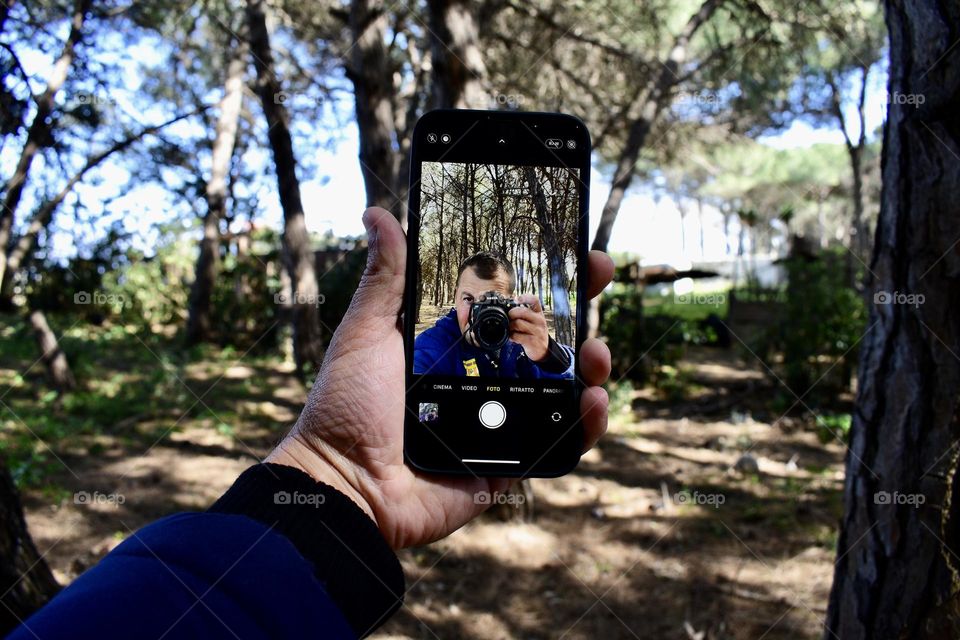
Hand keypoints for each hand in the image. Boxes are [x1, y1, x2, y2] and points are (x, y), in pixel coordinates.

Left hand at [266, 207, 614, 548]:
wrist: (345, 487)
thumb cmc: (347, 408)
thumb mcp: (366, 334)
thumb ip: (385, 279)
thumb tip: (378, 213)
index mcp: (454, 343)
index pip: (509, 301)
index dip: (542, 276)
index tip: (571, 246)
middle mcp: (484, 376)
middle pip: (547, 338)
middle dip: (580, 306)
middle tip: (599, 275)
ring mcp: (503, 419)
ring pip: (563, 386)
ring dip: (590, 363)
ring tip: (595, 352)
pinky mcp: (512, 460)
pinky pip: (560, 441)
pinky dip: (584, 423)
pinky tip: (590, 402)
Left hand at [508, 294, 549, 361]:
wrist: (543, 350)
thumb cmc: (534, 333)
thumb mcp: (533, 321)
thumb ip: (524, 313)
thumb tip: (509, 306)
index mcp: (539, 313)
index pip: (535, 300)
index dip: (525, 297)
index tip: (516, 299)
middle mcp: (540, 320)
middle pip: (522, 311)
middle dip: (512, 314)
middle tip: (509, 318)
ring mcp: (538, 331)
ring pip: (518, 323)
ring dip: (510, 326)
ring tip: (511, 330)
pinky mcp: (533, 341)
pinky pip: (517, 336)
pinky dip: (512, 337)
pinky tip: (513, 338)